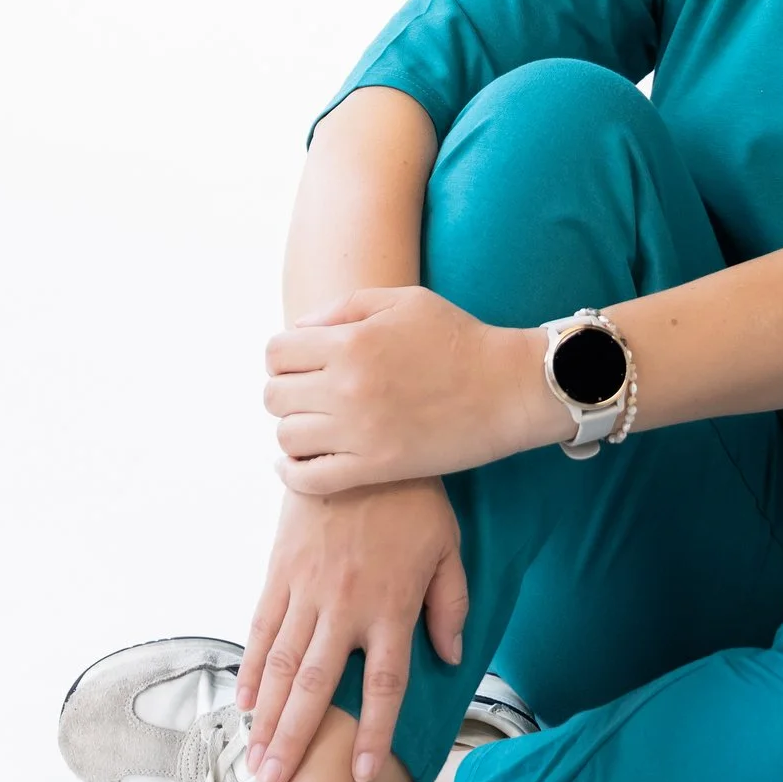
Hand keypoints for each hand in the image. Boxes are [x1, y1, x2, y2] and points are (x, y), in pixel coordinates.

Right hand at [237, 482, 470, 781]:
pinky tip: (243, 702)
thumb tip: (450, 656)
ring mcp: (307, 590)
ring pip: (280, 666)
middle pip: (316, 688)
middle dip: (296, 741)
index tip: (362, 774)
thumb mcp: (449, 548)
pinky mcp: (280, 571)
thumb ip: (450, 605)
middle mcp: (345, 607)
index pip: (384, 685)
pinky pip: (262, 627)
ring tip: (253, 759)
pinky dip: (250, 667)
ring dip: (266, 718)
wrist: (358, 438)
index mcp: (391, 606)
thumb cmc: (413, 497)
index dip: (372, 732)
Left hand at [263, 285, 548, 494]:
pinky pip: (308, 479)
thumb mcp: (404, 302)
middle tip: (310, 395)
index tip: (301, 364)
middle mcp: (347, 386)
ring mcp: (359, 431)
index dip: (283, 357)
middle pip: (274, 396)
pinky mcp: (375, 467)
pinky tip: (298, 462)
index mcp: (351, 342)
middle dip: (287, 392)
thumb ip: (345, 308)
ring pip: (286, 437)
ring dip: (294, 429)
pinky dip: (293, 473)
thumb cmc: (459, 340)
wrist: (508, 389)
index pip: (277, 353)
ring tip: (315, 425)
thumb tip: (299, 329)